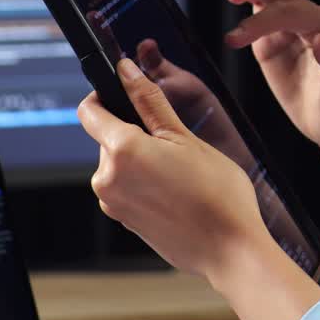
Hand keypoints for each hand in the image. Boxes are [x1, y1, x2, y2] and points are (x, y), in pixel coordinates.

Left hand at [76, 57, 267, 280]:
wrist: (229, 249)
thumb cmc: (216, 195)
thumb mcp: (186, 137)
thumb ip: (150, 101)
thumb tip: (126, 70)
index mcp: (121, 151)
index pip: (90, 111)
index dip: (105, 95)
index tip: (127, 92)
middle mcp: (107, 179)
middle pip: (109, 137)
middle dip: (137, 132)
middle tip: (177, 143)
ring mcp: (113, 203)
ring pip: (120, 162)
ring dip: (144, 158)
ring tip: (182, 171)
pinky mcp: (123, 220)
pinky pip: (127, 187)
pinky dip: (146, 181)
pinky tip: (177, 190)